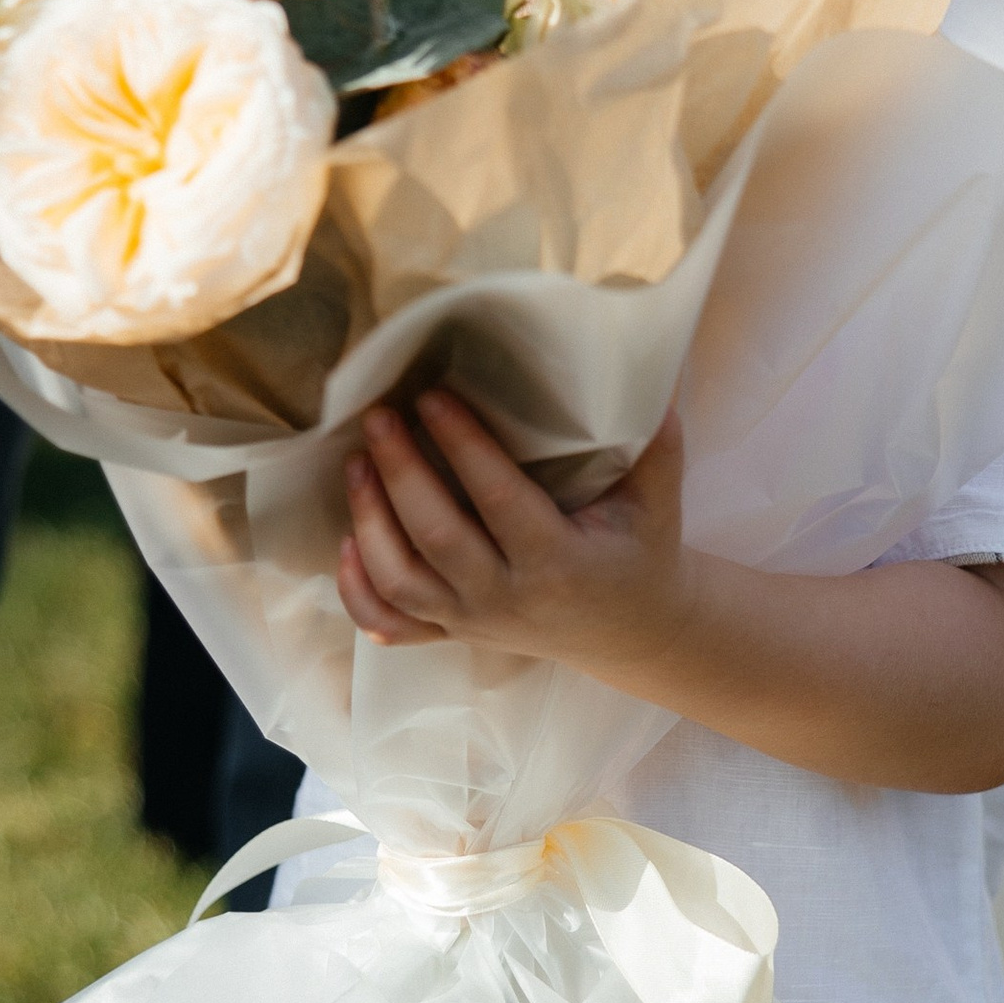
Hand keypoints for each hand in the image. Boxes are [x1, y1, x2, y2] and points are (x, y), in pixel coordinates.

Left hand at [337, 394, 692, 673]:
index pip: (498, 499)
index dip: (462, 445)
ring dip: (370, 521)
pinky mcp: (454, 633)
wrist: (633, 634)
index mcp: (559, 563)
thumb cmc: (640, 554)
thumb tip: (646, 368)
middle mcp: (507, 598)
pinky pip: (392, 624)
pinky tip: (345, 543)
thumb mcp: (658, 501)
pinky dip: (358, 591)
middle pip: (436, 538)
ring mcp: (474, 621)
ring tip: (357, 461)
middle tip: (379, 416)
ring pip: (401, 581)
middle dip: (400, 473)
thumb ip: (655, 443)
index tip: (433, 397)